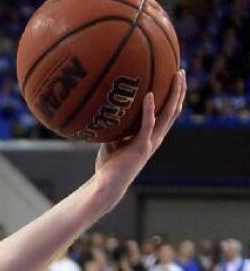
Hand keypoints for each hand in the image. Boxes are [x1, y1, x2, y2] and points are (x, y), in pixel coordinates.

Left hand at [93, 70, 185, 205]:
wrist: (107, 185)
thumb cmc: (109, 164)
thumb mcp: (113, 141)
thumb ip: (116, 128)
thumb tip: (106, 110)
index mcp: (151, 136)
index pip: (167, 113)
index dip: (172, 97)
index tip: (173, 78)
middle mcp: (155, 138)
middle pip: (173, 110)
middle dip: (179, 90)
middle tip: (180, 70)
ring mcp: (150, 142)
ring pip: (168, 114)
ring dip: (173, 94)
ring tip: (176, 76)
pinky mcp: (141, 147)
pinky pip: (147, 125)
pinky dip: (149, 110)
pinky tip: (149, 95)